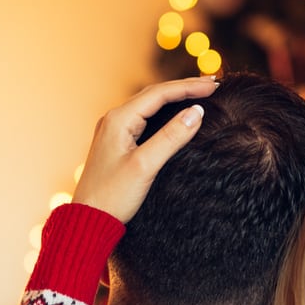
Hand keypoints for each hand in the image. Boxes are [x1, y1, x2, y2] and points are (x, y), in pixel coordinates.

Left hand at [72, 77, 216, 222]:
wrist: (88, 219)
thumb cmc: (113, 196)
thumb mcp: (145, 166)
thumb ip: (171, 138)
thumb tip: (197, 112)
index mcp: (119, 120)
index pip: (159, 94)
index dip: (189, 87)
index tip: (216, 86)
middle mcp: (114, 119)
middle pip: (154, 94)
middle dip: (184, 88)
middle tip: (213, 85)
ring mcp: (114, 130)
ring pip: (149, 105)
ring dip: (174, 97)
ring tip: (200, 92)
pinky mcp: (117, 142)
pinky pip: (144, 118)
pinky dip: (164, 111)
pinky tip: (176, 113)